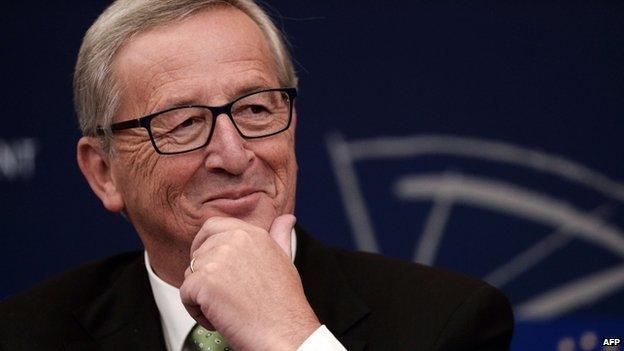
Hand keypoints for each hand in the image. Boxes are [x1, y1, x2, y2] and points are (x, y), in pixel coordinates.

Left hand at [180, 215, 320, 350]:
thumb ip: (280, 235)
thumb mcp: (286, 260)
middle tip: (225, 296)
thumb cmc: (285, 303)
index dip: (204, 244)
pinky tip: (220, 318)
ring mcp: (218, 258)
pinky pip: (185, 294)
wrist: (285, 332)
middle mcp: (234, 239)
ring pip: (190, 274)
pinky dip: (197, 312)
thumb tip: (286, 219)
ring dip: (202, 295)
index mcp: (252, 233)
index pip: (212, 226)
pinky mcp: (204, 281)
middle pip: (198, 252)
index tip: (210, 265)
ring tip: (228, 308)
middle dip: (204, 276)